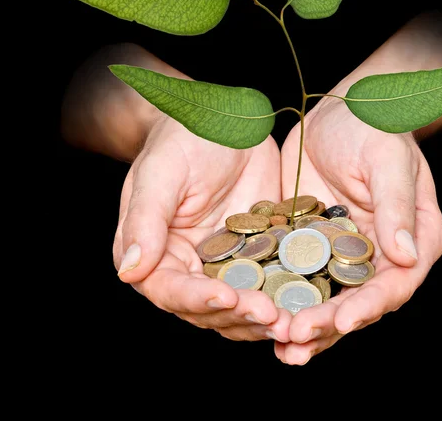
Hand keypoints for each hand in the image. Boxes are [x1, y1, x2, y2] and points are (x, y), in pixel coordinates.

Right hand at [113, 115, 290, 342]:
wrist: (225, 119)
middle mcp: (189, 266)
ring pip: (242, 306)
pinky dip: (287, 295)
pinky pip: (272, 282)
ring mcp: (226, 263)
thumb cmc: (184, 139)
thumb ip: (145, 221)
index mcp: (157, 252)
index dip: (197, 299)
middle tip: (273, 317)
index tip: (226, 298)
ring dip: (265, 318)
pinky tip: (310, 301)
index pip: (170, 290)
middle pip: (210, 309)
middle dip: (240, 317)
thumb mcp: (162, 173)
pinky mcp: (259, 254)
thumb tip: (131, 271)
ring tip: (295, 322)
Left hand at [276, 94, 441, 363]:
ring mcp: (344, 252)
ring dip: (304, 322)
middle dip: (328, 324)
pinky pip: (298, 275)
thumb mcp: (387, 160)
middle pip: (357, 301)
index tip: (341, 322)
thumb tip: (406, 257)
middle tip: (296, 342)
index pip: (394, 283)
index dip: (368, 306)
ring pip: (326, 296)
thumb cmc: (373, 126)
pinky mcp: (312, 243)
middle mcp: (380, 254)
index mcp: (413, 240)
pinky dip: (283, 295)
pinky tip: (260, 311)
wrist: (338, 108)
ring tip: (280, 347)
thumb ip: (396, 207)